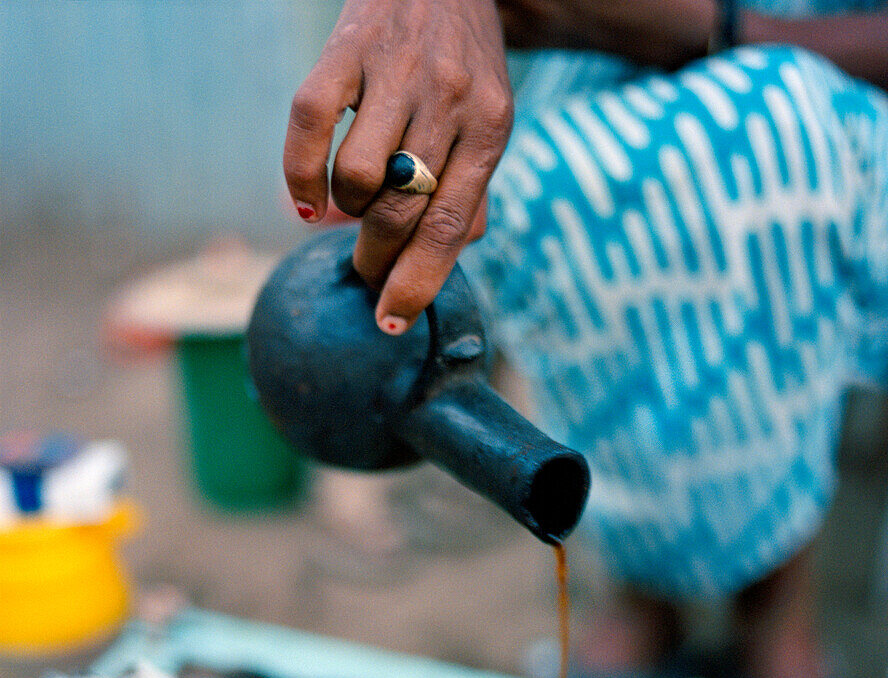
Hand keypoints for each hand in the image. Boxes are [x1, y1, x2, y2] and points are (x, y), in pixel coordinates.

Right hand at [284, 0, 512, 334]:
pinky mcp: (346, 47)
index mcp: (491, 127)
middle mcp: (449, 99)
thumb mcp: (489, 122)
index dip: (417, 284)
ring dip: (346, 212)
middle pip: (401, 211)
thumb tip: (446, 259)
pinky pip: (308, 124)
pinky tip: (306, 202)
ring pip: (358, 178)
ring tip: (351, 210)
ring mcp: (396, 71)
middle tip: (367, 269)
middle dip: (377, 260)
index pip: (450, 226)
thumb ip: (473, 191)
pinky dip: (299, 175)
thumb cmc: (466, 61)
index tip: (390, 323)